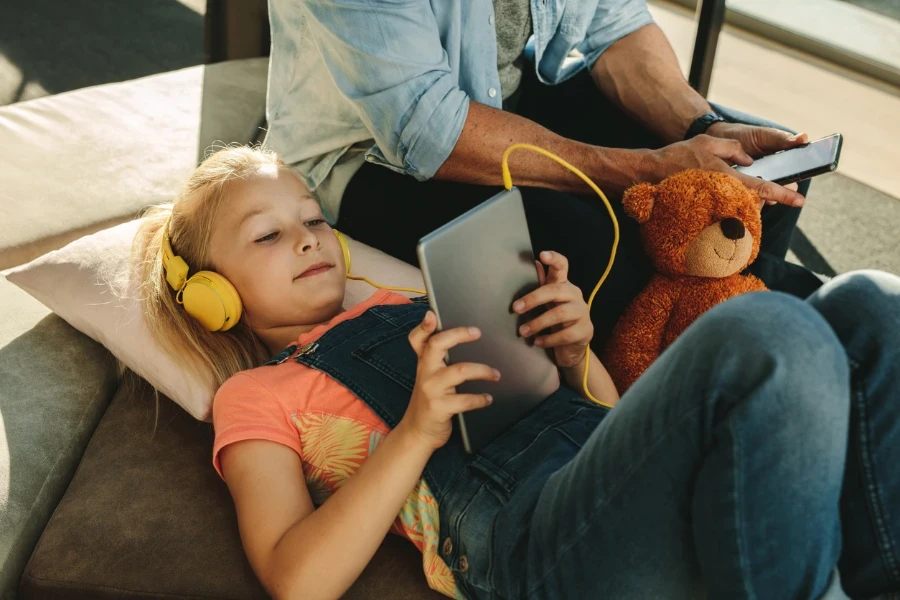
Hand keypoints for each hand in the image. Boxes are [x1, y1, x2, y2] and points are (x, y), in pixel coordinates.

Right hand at [402, 311, 498, 449]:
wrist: (417, 433)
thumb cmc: (429, 401)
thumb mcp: (428, 377)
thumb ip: (438, 359)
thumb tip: (463, 337)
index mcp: (423, 363)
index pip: (417, 339)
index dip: (423, 326)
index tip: (432, 314)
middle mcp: (425, 372)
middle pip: (437, 345)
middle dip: (458, 335)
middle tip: (477, 332)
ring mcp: (431, 390)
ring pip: (459, 370)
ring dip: (482, 370)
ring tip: (496, 374)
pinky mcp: (439, 408)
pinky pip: (465, 400)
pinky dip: (480, 399)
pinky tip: (488, 398)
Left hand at [512, 251, 592, 368]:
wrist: (574, 345)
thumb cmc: (557, 318)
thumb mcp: (548, 301)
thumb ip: (542, 284)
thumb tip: (534, 263)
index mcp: (564, 285)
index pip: (562, 266)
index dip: (554, 259)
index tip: (542, 255)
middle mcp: (575, 295)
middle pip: (555, 291)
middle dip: (533, 298)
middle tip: (515, 308)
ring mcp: (582, 312)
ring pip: (560, 314)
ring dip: (538, 323)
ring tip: (523, 331)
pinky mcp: (585, 330)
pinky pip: (566, 334)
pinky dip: (549, 339)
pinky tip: (537, 342)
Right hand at [645, 134, 805, 207]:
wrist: (649, 174)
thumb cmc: (676, 157)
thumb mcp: (706, 142)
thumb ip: (732, 148)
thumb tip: (748, 160)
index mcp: (726, 178)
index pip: (762, 188)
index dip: (782, 194)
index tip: (799, 200)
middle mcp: (722, 194)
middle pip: (755, 202)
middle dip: (768, 198)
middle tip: (780, 193)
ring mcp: (714, 204)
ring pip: (742, 207)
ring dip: (752, 202)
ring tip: (757, 195)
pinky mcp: (705, 208)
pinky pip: (727, 209)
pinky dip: (735, 205)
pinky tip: (733, 198)